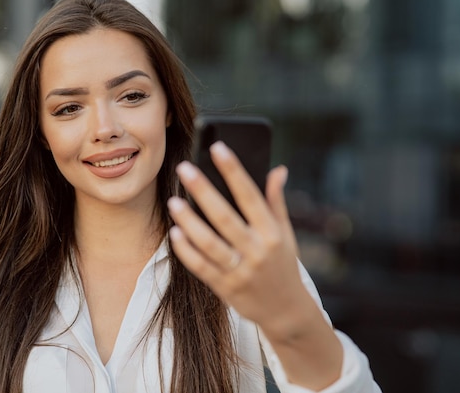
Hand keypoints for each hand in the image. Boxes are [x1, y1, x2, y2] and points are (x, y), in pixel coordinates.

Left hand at [168, 141, 314, 337]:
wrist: (286, 311)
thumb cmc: (283, 265)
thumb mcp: (286, 234)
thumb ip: (277, 202)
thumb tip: (277, 169)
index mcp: (273, 233)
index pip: (250, 196)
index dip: (234, 171)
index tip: (218, 148)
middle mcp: (257, 252)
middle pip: (225, 217)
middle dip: (203, 191)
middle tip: (184, 168)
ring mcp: (240, 272)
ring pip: (209, 243)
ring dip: (189, 221)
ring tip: (173, 201)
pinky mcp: (225, 288)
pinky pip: (201, 267)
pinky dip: (186, 250)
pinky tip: (174, 233)